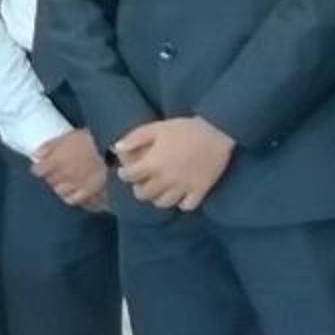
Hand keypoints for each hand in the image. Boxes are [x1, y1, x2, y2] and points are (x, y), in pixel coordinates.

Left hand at [30, 127, 111, 212]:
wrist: (109, 146)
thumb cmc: (87, 140)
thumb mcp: (65, 137)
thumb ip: (48, 147)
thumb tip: (35, 155)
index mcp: (54, 161)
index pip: (37, 171)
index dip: (39, 169)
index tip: (42, 167)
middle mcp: (62, 175)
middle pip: (49, 181)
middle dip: (52, 176)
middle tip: (58, 171)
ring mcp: (74, 184)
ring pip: (58, 191)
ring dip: (61, 186)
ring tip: (67, 181)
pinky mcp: (86, 191)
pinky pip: (72, 199)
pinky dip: (71, 196)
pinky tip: (73, 191)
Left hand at [115, 116, 234, 211]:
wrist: (217, 132)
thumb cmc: (184, 128)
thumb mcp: (156, 128)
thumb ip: (135, 138)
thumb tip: (117, 148)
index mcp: (153, 163)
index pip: (129, 177)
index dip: (124, 174)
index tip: (125, 171)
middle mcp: (166, 179)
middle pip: (143, 195)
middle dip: (139, 188)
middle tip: (141, 182)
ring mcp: (183, 187)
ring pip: (163, 204)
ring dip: (157, 198)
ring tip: (159, 189)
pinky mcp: (200, 191)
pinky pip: (187, 206)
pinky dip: (181, 203)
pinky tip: (180, 194)